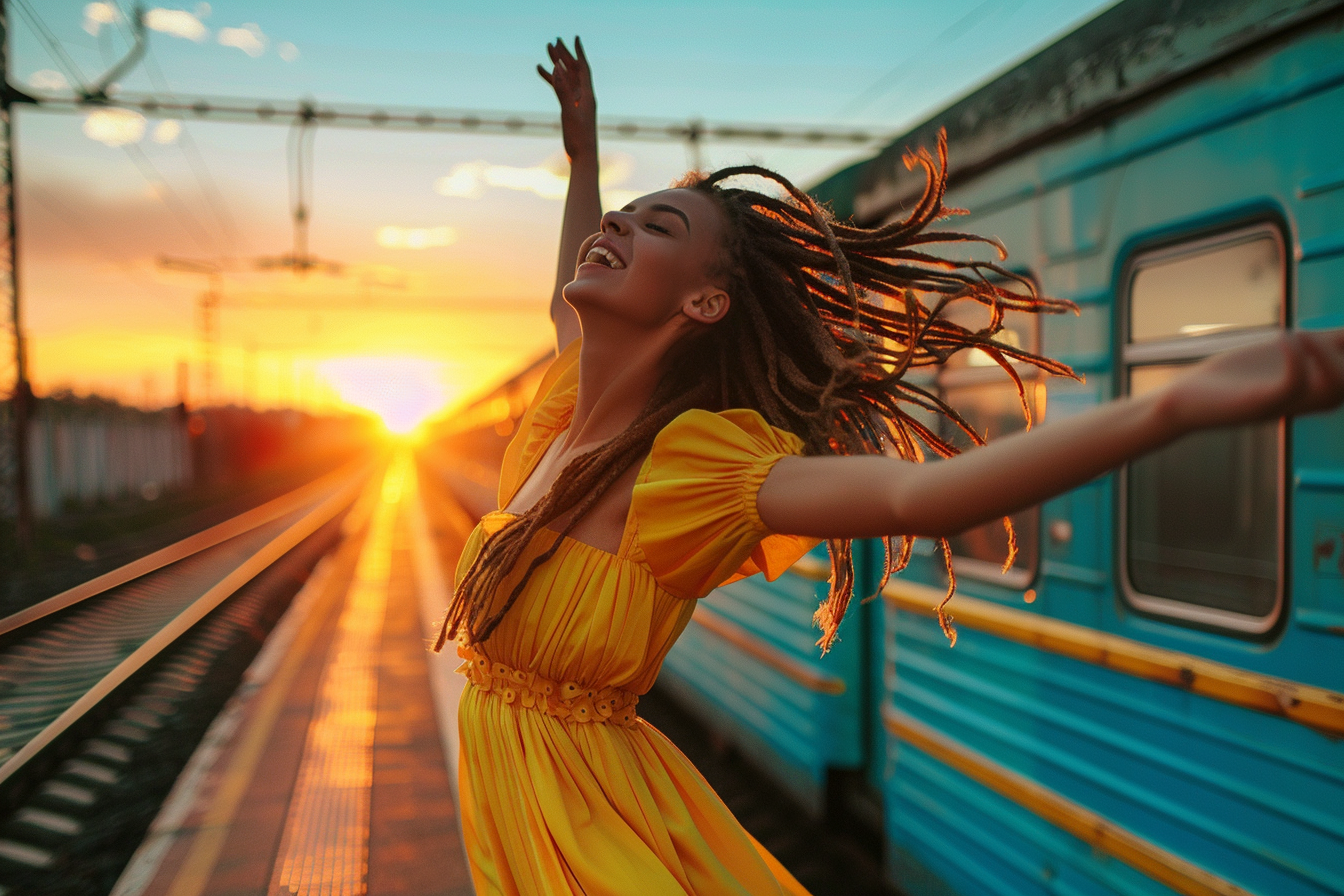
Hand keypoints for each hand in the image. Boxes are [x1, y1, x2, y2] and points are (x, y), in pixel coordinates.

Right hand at [538, 37, 596, 161]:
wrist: (583, 159)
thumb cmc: (579, 138)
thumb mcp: (569, 113)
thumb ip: (562, 90)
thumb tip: (557, 69)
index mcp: (587, 96)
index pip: (583, 68)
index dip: (579, 52)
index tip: (575, 38)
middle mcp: (584, 97)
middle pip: (574, 70)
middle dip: (565, 55)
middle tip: (554, 41)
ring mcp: (578, 103)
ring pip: (567, 79)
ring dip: (557, 66)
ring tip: (546, 52)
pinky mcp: (572, 111)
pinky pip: (562, 91)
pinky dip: (554, 82)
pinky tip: (544, 75)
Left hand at [1161, 328, 1343, 431]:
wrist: (1183, 404)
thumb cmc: (1233, 379)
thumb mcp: (1282, 356)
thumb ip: (1316, 344)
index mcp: (1315, 389)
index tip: (1343, 335)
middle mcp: (1306, 401)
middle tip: (1337, 335)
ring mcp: (1285, 405)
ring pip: (1334, 390)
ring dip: (1328, 355)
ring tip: (1301, 332)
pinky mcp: (1259, 405)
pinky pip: (1293, 386)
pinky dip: (1298, 360)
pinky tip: (1285, 337)